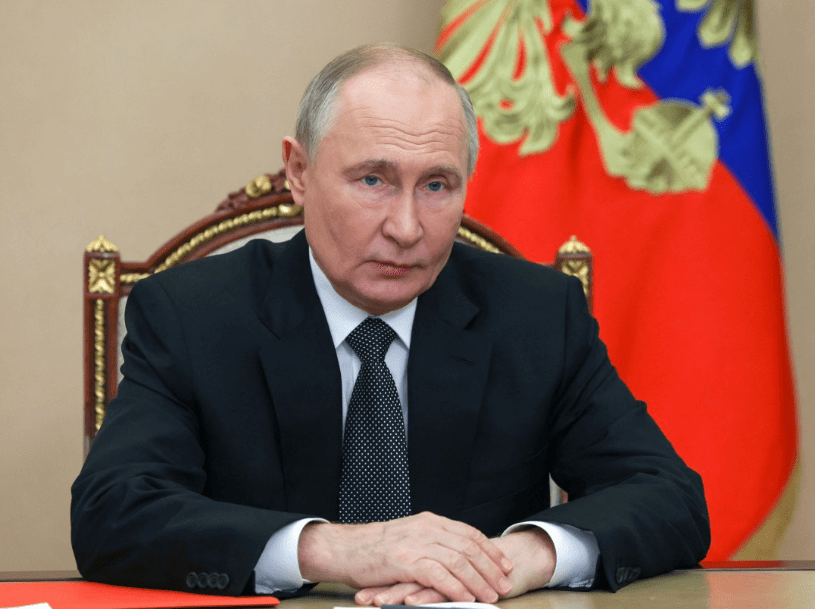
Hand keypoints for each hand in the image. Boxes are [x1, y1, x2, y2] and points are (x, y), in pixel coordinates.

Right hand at [355, 527, 555, 605]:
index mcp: (430, 521)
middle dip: (491, 568)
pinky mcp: (406, 561)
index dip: (490, 550)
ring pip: (459, 561)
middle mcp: (427, 528)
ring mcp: (416, 543)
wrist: (345, 548)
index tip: (505, 565)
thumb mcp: (409, 537)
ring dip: (479, 581)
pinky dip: (456, 588)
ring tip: (491, 596)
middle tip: (505, 584)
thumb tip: (455, 556)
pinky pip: (439, 575)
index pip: (469, 533)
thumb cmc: (375, 549)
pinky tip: (466, 598)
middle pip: (469, 548)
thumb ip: (431, 542)